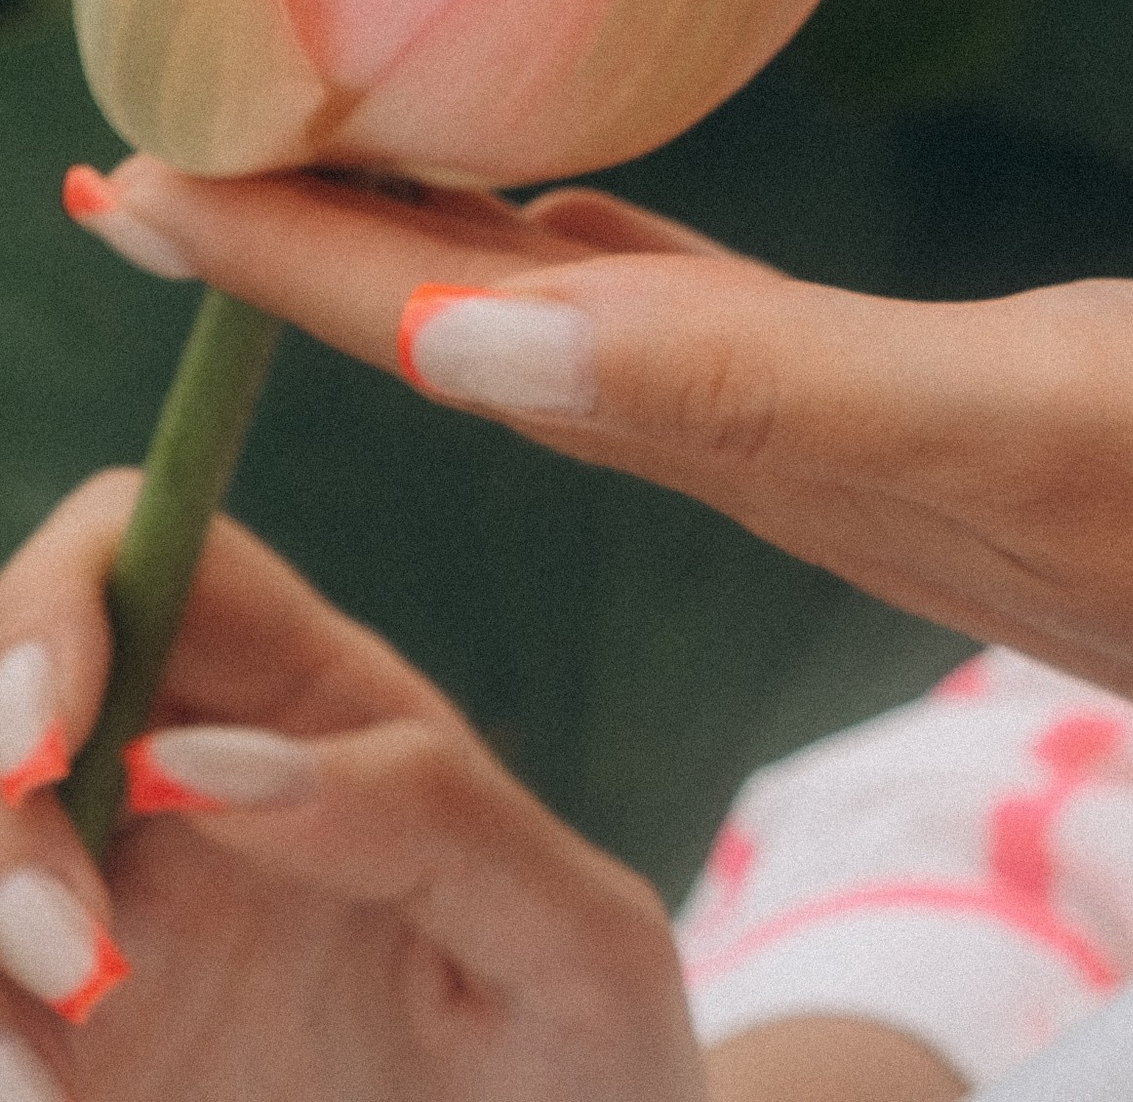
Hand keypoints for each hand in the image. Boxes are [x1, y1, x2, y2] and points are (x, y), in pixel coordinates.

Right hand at [0, 468, 699, 1101]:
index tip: (50, 737)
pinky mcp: (77, 1062)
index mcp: (321, 709)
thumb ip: (434, 821)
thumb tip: (214, 759)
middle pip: (14, 702)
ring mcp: (115, 933)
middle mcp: (187, 798)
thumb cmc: (599, 1080)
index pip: (146, 560)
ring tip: (40, 1096)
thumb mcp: (579, 952)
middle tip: (66, 954)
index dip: (65, 609)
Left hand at [77, 159, 1132, 1101]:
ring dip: (450, 245)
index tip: (119, 175)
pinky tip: (598, 214)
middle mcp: (774, 449)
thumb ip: (752, 386)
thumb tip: (470, 335)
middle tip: (183, 134)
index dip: (275, 265)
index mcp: (757, 449)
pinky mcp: (959, 409)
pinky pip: (723, 321)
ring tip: (348, 146)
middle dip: (319, 243)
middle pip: (481, 331)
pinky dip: (623, 254)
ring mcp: (865, 436)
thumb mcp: (1008, 431)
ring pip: (586, 322)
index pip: (451, 341)